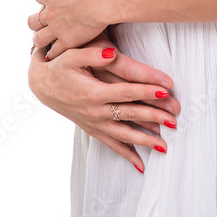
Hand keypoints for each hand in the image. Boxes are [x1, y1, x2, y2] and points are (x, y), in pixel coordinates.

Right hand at [28, 34, 179, 172]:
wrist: (42, 84)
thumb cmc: (59, 66)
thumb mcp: (72, 55)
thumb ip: (93, 54)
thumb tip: (112, 52)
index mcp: (93, 92)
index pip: (126, 92)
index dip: (146, 90)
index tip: (165, 91)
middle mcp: (94, 111)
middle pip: (129, 115)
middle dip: (153, 117)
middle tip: (174, 120)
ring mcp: (94, 123)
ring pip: (123, 135)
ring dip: (145, 140)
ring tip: (165, 146)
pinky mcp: (92, 129)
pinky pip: (112, 145)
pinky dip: (126, 155)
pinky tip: (141, 164)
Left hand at [29, 0, 111, 56]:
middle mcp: (50, 13)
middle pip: (32, 20)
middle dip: (34, 22)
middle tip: (39, 23)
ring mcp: (57, 28)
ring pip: (39, 38)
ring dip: (39, 38)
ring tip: (43, 39)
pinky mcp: (67, 41)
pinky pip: (54, 51)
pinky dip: (53, 52)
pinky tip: (54, 53)